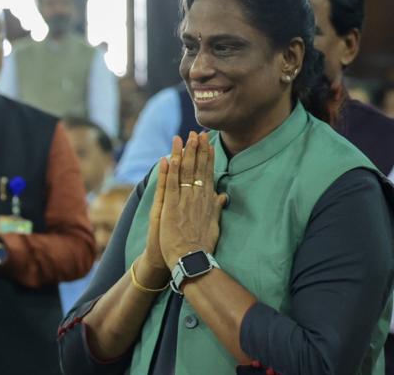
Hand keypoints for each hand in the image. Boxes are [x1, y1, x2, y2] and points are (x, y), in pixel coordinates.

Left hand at [158, 132, 226, 267]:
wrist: (193, 261)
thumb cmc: (203, 246)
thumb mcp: (215, 224)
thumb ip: (217, 208)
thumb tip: (223, 197)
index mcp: (208, 200)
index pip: (208, 173)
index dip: (207, 157)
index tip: (208, 143)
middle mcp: (198, 197)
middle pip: (198, 168)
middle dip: (197, 149)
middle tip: (197, 132)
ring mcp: (185, 201)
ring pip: (185, 172)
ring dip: (184, 153)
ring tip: (183, 137)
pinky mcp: (172, 207)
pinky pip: (172, 184)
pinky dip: (170, 170)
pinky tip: (170, 157)